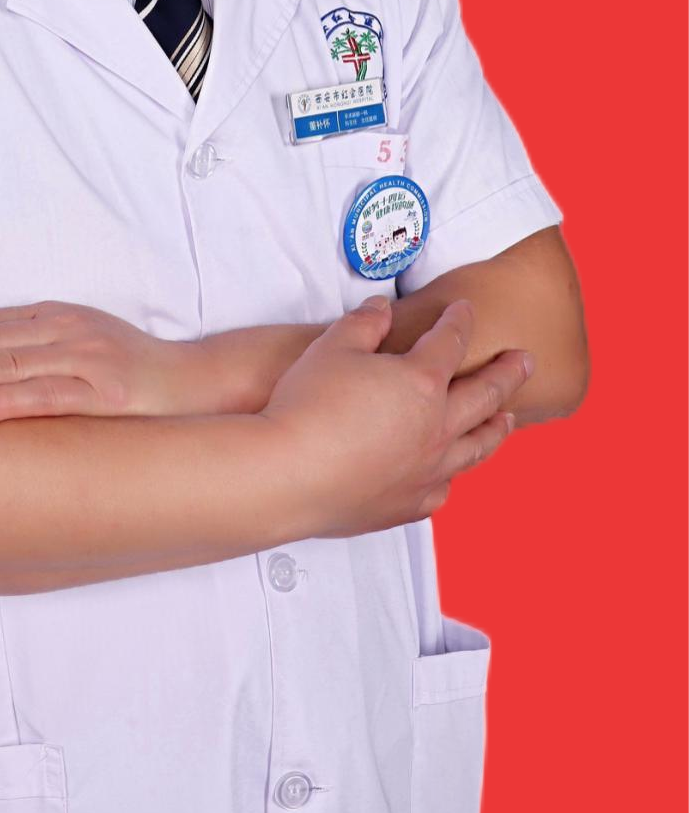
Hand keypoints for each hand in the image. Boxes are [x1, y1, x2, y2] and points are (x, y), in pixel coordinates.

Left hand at [0, 301, 204, 421]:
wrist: (203, 389)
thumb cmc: (132, 379)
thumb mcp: (76, 355)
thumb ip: (29, 359)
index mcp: (52, 319)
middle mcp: (64, 330)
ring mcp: (87, 357)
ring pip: (8, 365)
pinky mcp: (109, 391)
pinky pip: (48, 395)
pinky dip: (5, 401)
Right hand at [258, 294, 534, 538]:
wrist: (288, 473)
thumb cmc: (307, 406)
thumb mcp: (332, 346)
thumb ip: (363, 324)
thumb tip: (381, 308)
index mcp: (421, 382)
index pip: (449, 343)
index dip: (458, 322)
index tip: (465, 311)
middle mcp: (435, 428)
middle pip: (483, 396)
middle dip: (505, 374)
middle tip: (524, 361)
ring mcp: (426, 470)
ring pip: (475, 448)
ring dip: (495, 428)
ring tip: (508, 419)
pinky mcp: (407, 504)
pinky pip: (442, 489)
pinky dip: (451, 474)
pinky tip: (449, 472)